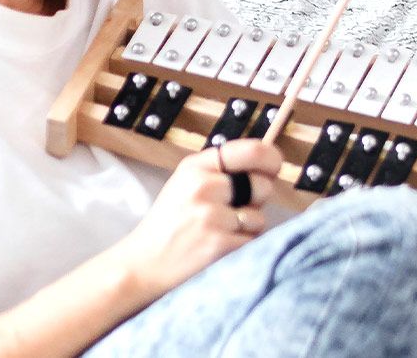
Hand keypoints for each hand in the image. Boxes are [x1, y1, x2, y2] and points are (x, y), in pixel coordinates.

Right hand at [106, 139, 296, 298]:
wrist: (142, 266)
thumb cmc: (170, 225)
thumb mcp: (186, 184)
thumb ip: (221, 172)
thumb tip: (269, 170)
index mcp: (196, 167)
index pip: (253, 151)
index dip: (272, 159)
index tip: (274, 168)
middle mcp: (204, 187)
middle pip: (262, 186)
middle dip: (256, 201)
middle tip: (231, 213)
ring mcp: (211, 216)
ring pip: (259, 218)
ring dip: (247, 229)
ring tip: (218, 233)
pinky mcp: (219, 244)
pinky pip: (252, 242)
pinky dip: (241, 248)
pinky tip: (217, 250)